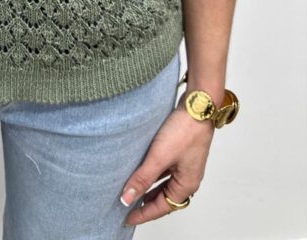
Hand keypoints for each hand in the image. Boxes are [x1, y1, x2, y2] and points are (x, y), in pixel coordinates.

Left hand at [120, 90, 214, 225]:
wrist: (197, 105)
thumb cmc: (185, 131)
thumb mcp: (159, 157)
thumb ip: (142, 178)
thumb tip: (127, 198)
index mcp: (187, 185)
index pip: (162, 207)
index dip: (143, 214)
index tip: (127, 218)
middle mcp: (188, 177)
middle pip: (166, 198)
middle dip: (147, 204)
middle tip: (129, 208)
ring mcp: (185, 164)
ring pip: (165, 184)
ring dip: (150, 189)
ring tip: (133, 192)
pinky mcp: (181, 151)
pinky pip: (165, 170)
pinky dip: (153, 174)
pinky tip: (143, 169)